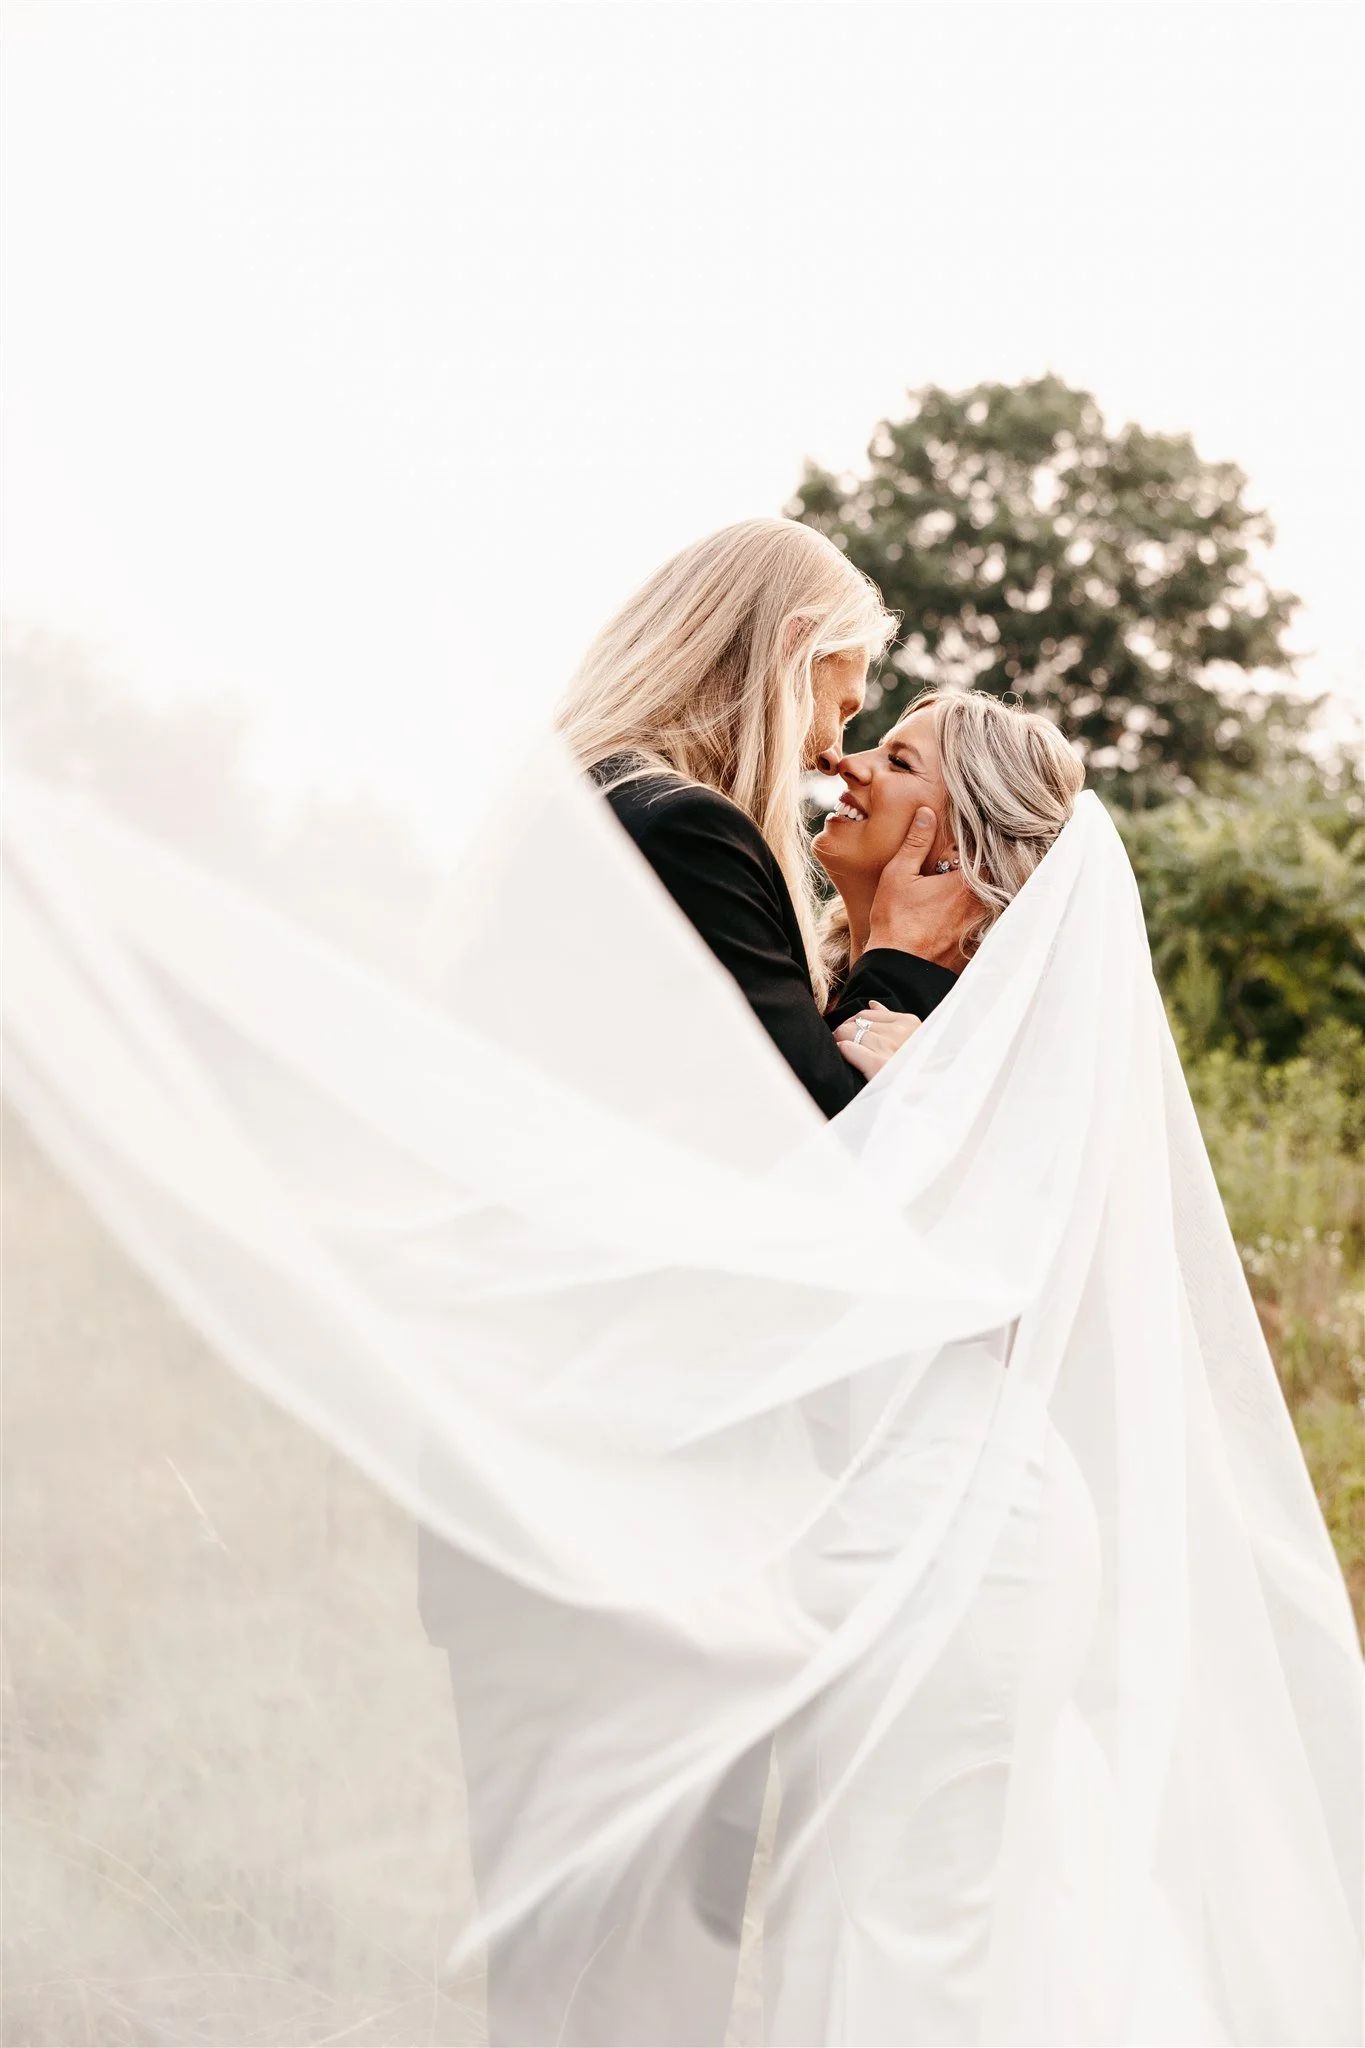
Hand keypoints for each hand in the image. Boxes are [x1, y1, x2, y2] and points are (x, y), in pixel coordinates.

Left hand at [833, 1000, 920, 1078]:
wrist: (927, 1100)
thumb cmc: (917, 1070)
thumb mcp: (913, 1041)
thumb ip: (892, 1021)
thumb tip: (872, 1004)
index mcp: (910, 1024)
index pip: (867, 1013)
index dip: (852, 1024)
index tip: (847, 1035)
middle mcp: (901, 1033)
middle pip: (856, 1022)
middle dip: (844, 1032)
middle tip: (838, 1044)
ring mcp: (891, 1049)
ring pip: (850, 1033)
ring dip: (840, 1042)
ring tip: (839, 1052)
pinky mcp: (880, 1067)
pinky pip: (850, 1048)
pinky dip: (843, 1051)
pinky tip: (843, 1057)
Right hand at [865, 807, 977, 968]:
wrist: (897, 970)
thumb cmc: (895, 922)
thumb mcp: (898, 875)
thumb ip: (916, 843)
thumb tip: (928, 814)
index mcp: (966, 883)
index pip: (986, 852)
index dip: (982, 840)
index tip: (975, 830)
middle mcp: (981, 904)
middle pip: (993, 876)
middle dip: (984, 865)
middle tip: (971, 856)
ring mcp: (982, 926)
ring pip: (992, 899)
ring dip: (984, 889)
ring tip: (966, 882)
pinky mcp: (978, 944)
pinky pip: (988, 922)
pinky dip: (982, 912)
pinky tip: (963, 910)